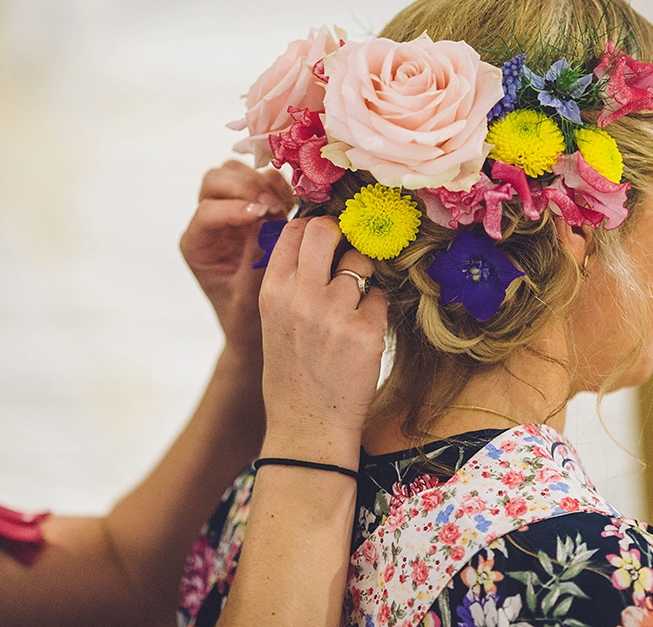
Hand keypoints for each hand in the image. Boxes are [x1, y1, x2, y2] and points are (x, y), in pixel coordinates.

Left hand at [180, 160, 291, 352]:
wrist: (252, 326)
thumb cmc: (244, 318)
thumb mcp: (248, 298)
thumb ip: (254, 260)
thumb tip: (267, 221)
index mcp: (198, 245)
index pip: (207, 212)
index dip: (234, 208)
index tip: (263, 214)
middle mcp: (209, 224)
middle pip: (216, 180)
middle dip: (246, 185)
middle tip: (275, 204)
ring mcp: (231, 212)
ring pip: (236, 172)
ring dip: (262, 181)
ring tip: (285, 205)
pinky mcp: (254, 208)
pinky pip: (262, 179)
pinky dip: (278, 184)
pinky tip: (292, 205)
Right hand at [259, 217, 387, 468]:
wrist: (308, 425)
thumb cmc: (292, 371)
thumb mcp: (275, 320)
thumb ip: (291, 280)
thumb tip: (319, 235)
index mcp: (272, 292)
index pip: (294, 230)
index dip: (314, 227)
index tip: (326, 237)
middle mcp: (300, 297)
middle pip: (326, 230)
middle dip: (342, 234)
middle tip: (348, 252)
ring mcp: (335, 313)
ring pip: (361, 263)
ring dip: (363, 278)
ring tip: (352, 307)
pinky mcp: (366, 332)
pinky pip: (380, 298)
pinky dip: (376, 311)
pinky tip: (362, 334)